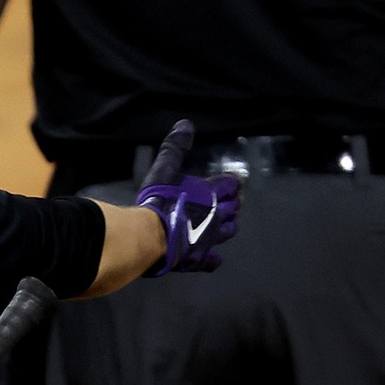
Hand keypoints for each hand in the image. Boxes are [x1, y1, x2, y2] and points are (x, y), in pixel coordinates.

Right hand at [135, 119, 240, 274]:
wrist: (149, 235)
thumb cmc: (159, 200)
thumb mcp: (165, 168)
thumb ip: (176, 147)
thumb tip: (186, 124)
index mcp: (211, 193)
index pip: (231, 185)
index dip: (233, 182)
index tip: (235, 181)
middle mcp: (216, 216)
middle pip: (233, 209)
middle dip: (234, 204)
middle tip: (234, 202)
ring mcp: (209, 239)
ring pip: (227, 232)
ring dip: (229, 226)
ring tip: (227, 224)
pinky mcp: (198, 258)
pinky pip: (212, 260)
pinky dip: (213, 258)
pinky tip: (212, 258)